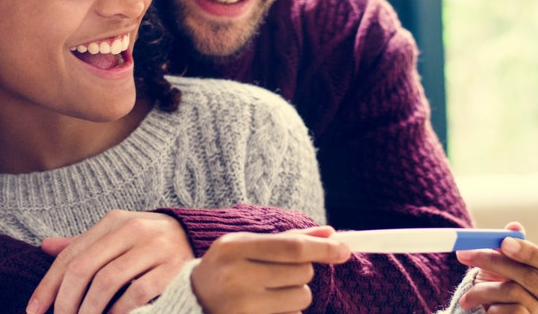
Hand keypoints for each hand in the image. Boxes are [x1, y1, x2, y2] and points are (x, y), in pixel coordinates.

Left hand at [27, 210, 195, 313]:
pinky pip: (136, 293)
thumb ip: (82, 244)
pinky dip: (118, 311)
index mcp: (113, 221)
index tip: (34, 310)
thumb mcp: (115, 236)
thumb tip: (44, 246)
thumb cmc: (147, 243)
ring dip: (89, 310)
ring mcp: (154, 247)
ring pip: (107, 281)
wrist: (197, 239)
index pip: (70, 255)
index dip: (48, 285)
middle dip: (65, 301)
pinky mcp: (172, 268)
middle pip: (84, 268)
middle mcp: (132, 228)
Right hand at [191, 226, 350, 313]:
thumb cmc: (226, 268)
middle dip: (303, 271)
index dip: (323, 249)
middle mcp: (236, 278)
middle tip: (280, 272)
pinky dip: (288, 312)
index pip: (292, 248)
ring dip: (296, 294)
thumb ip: (288, 238)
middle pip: (301, 273)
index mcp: (233, 249)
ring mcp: (242, 308)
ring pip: (301, 298)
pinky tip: (265, 307)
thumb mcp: (247, 245)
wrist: (194, 302)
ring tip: (270, 292)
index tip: (344, 250)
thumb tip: (330, 232)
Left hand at [455, 222, 537, 313]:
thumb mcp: (512, 274)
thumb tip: (514, 226)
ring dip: (485, 290)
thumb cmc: (510, 298)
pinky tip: (487, 310)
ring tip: (468, 294)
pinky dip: (493, 309)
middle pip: (531, 278)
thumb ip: (514, 251)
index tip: (503, 242)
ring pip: (516, 295)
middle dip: (495, 262)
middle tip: (464, 254)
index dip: (529, 252)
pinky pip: (512, 313)